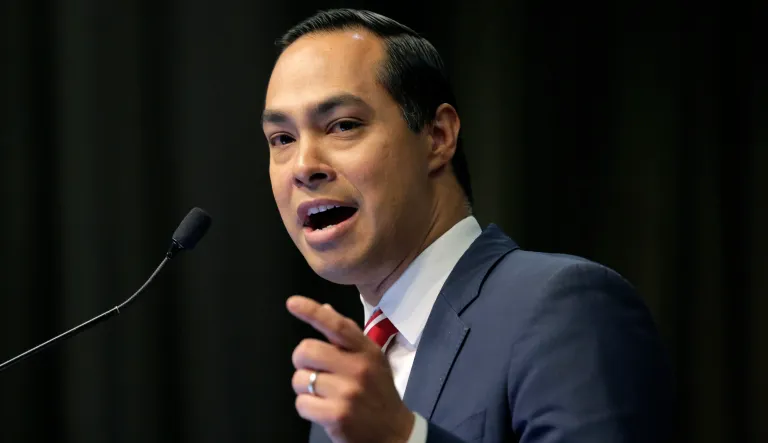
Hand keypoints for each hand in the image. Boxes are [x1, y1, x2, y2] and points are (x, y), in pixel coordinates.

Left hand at [287, 295, 414, 442]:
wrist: (393, 432)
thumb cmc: (378, 391)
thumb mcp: (371, 359)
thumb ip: (347, 336)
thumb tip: (324, 309)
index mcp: (366, 350)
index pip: (337, 325)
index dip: (312, 311)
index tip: (292, 303)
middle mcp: (358, 368)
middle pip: (306, 351)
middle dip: (302, 360)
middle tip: (313, 369)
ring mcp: (347, 393)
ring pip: (300, 379)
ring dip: (305, 387)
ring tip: (323, 393)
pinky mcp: (336, 416)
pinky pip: (301, 403)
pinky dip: (307, 406)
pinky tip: (322, 408)